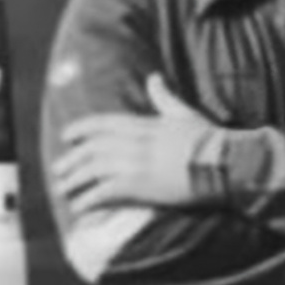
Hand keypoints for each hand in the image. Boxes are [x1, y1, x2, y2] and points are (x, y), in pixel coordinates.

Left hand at [53, 74, 217, 213]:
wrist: (225, 162)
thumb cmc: (209, 139)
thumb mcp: (184, 113)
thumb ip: (165, 97)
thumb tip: (154, 77)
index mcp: (145, 125)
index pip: (103, 124)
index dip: (80, 130)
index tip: (66, 137)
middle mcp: (135, 143)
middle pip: (91, 149)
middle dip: (71, 160)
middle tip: (59, 170)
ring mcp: (136, 165)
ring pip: (92, 171)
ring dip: (74, 180)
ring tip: (64, 190)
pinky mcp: (140, 186)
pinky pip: (103, 193)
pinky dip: (88, 201)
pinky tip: (80, 207)